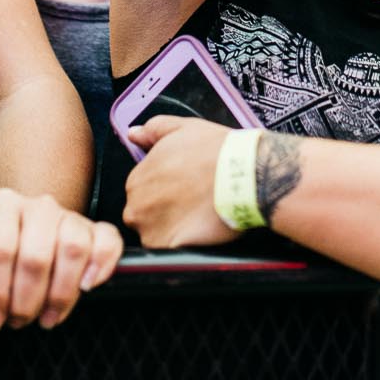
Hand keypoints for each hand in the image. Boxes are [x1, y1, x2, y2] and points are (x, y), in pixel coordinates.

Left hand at [0, 189, 122, 330]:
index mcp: (3, 205)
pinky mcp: (96, 229)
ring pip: (73, 249)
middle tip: (19, 322)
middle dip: (26, 300)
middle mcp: (39, 205)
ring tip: (47, 318)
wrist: (25, 227)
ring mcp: (70, 216)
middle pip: (35, 256)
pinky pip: (108, 241)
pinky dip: (103, 264)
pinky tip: (88, 288)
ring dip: (60, 293)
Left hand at [122, 115, 237, 248]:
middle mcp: (137, 206)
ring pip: (155, 235)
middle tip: (191, 203)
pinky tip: (198, 231)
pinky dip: (181, 244)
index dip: (163, 190)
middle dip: (164, 211)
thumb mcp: (183, 128)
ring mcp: (150, 230)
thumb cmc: (217, 153)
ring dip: (171, 229)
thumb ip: (153, 130)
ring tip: (196, 217)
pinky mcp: (167, 249)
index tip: (182, 189)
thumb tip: (135, 133)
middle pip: (145, 215)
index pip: (141, 191)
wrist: (245, 177)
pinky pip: (168, 252)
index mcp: (137, 179)